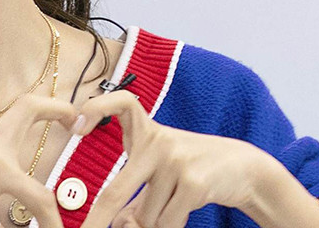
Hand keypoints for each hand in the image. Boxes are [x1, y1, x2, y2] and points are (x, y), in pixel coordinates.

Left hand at [74, 91, 274, 227]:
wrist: (243, 167)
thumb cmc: (190, 169)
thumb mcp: (159, 174)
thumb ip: (136, 197)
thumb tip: (119, 225)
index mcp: (146, 132)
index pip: (120, 103)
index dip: (96, 108)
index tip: (75, 127)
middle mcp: (158, 141)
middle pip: (116, 190)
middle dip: (97, 220)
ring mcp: (175, 160)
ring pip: (146, 217)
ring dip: (154, 223)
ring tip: (174, 202)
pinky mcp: (193, 182)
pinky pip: (167, 222)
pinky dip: (170, 226)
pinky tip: (184, 210)